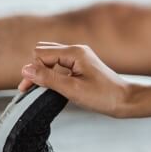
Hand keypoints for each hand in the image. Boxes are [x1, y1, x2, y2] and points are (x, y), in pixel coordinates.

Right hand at [17, 42, 135, 117]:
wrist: (125, 101)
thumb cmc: (103, 96)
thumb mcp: (72, 89)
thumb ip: (48, 78)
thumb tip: (25, 69)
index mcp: (74, 52)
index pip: (41, 54)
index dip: (33, 71)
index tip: (28, 89)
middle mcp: (76, 50)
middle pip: (43, 52)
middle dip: (36, 69)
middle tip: (33, 89)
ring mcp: (80, 57)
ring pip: (50, 58)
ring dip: (43, 71)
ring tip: (40, 89)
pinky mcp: (81, 65)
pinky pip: (59, 64)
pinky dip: (52, 74)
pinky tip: (53, 87)